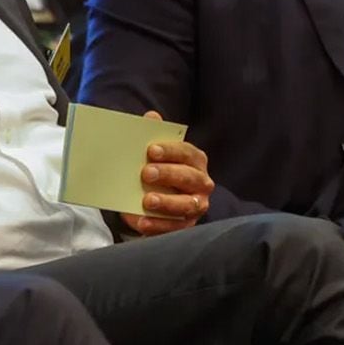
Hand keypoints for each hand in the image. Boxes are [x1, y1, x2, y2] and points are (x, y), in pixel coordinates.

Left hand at [125, 111, 213, 237]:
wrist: (160, 198)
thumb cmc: (159, 169)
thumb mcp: (156, 153)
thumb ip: (153, 135)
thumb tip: (151, 117)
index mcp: (195, 160)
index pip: (186, 153)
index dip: (170, 151)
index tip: (150, 150)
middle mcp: (201, 182)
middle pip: (189, 177)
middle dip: (168, 174)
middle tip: (146, 173)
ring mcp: (197, 205)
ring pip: (187, 204)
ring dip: (167, 202)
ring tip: (147, 200)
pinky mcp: (187, 225)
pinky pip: (175, 227)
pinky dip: (159, 226)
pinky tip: (142, 222)